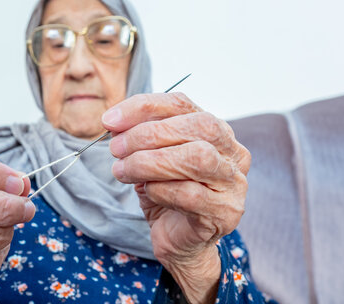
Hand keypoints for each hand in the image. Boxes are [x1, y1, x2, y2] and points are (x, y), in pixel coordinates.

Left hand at [102, 93, 250, 303]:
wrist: (177, 239)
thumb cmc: (165, 193)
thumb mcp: (148, 157)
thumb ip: (138, 136)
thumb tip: (113, 122)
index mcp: (214, 130)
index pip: (182, 103)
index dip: (144, 107)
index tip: (110, 120)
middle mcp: (232, 152)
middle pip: (199, 126)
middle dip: (148, 134)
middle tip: (116, 148)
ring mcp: (233, 183)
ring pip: (198, 158)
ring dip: (151, 162)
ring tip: (123, 171)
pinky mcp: (225, 213)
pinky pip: (192, 195)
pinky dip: (161, 190)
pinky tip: (146, 191)